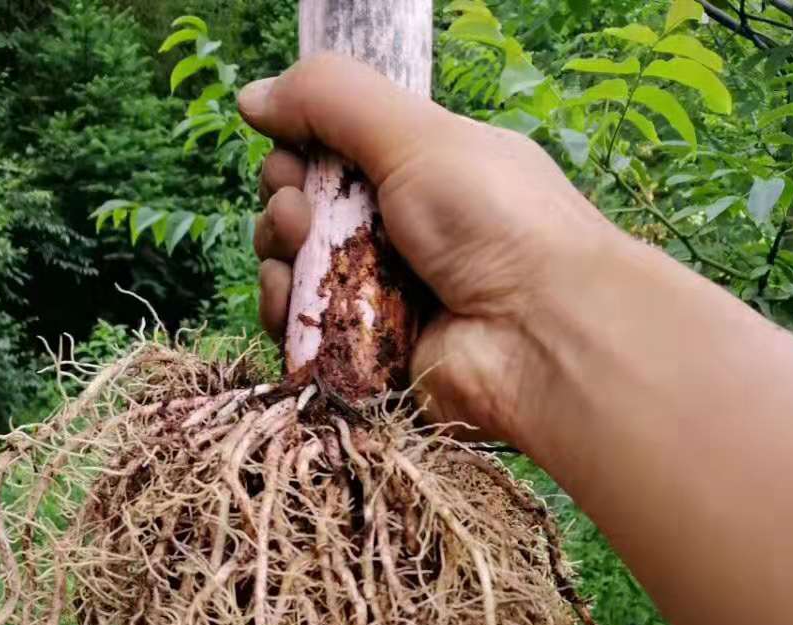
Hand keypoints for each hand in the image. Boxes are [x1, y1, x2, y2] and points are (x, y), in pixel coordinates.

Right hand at [238, 54, 616, 445]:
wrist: (541, 334)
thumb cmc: (495, 222)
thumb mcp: (417, 134)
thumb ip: (331, 99)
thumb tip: (251, 97)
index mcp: (421, 174)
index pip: (334, 156)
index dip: (299, 152)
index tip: (294, 155)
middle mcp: (400, 237)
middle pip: (306, 215)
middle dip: (284, 204)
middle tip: (302, 213)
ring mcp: (383, 302)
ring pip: (297, 276)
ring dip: (278, 259)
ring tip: (298, 255)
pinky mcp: (369, 360)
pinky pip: (305, 337)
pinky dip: (286, 318)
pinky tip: (289, 305)